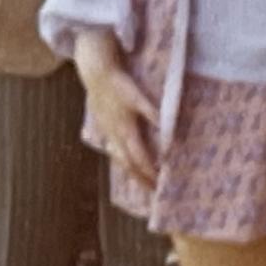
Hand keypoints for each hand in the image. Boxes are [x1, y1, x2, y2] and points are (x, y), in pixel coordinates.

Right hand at [74, 28, 159, 188]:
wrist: (96, 74)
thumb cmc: (119, 85)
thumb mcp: (139, 98)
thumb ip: (153, 114)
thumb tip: (169, 131)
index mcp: (125, 131)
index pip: (139, 159)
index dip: (149, 173)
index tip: (159, 184)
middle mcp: (115, 136)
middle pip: (128, 165)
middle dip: (140, 179)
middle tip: (152, 191)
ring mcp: (107, 133)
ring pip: (119, 159)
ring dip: (130, 172)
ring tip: (140, 181)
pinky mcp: (104, 128)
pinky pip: (113, 150)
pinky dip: (122, 160)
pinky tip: (126, 161)